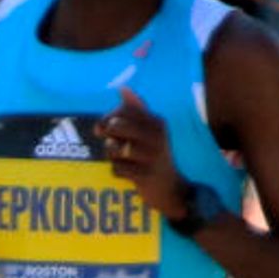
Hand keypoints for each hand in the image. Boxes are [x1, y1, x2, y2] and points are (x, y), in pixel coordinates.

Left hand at [94, 87, 196, 223]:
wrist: (171, 189)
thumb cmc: (154, 155)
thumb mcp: (150, 131)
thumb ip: (136, 110)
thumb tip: (122, 88)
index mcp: (157, 122)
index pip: (123, 111)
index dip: (109, 118)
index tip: (107, 127)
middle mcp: (157, 136)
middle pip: (115, 126)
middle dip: (107, 135)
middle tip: (112, 142)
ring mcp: (151, 156)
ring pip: (113, 148)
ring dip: (112, 155)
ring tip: (122, 158)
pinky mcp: (144, 175)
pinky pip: (116, 168)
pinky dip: (117, 171)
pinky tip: (128, 172)